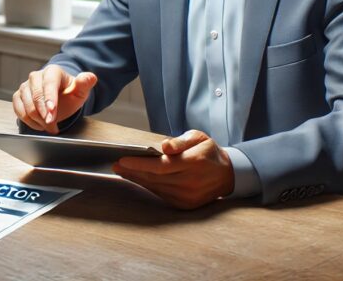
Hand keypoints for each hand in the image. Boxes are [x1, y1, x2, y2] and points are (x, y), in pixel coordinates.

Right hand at [12, 65, 97, 134]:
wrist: (59, 97)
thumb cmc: (69, 94)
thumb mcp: (81, 91)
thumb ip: (85, 84)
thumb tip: (90, 77)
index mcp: (53, 71)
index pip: (49, 84)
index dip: (50, 99)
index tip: (52, 113)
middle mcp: (36, 76)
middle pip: (36, 95)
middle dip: (44, 113)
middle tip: (52, 125)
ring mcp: (26, 85)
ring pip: (26, 104)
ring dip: (37, 119)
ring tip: (49, 126)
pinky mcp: (18, 95)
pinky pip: (18, 109)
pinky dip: (27, 120)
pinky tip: (39, 124)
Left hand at [112, 130, 234, 209]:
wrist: (227, 175)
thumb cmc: (208, 152)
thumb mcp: (199, 138)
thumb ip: (180, 141)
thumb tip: (164, 146)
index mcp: (194, 162)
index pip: (161, 165)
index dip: (140, 164)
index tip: (122, 160)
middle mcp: (191, 182)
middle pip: (154, 178)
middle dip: (133, 172)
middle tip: (116, 165)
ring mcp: (188, 196)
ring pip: (155, 187)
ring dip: (137, 179)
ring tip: (123, 171)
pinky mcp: (185, 205)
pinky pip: (161, 194)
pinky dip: (148, 186)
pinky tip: (138, 179)